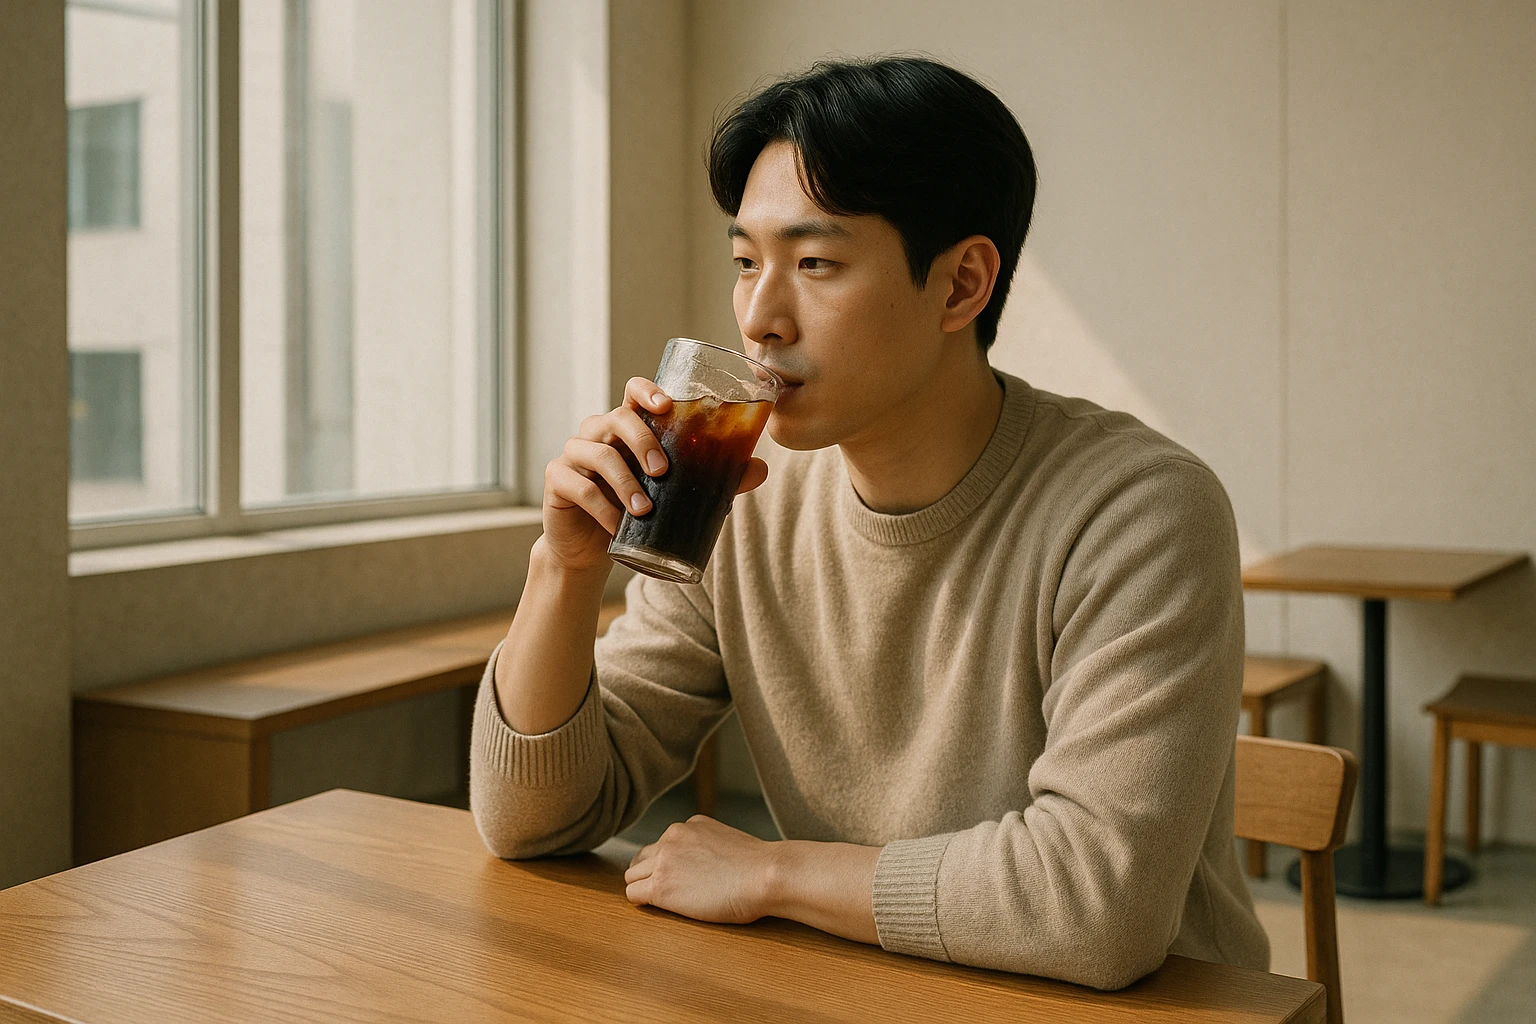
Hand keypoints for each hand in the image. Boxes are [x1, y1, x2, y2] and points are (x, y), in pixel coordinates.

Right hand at [541, 377, 769, 574]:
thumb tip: (760, 469)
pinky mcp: (558, 481)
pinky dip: (601, 507)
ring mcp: (575, 454)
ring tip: (645, 509)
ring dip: (624, 481)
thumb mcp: (675, 494)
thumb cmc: (637, 511)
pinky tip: (617, 525)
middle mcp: (598, 433)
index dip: (646, 391)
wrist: (592, 549)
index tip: (665, 404)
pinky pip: (579, 487)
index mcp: (627, 427)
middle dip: (642, 440)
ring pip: (598, 453)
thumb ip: (713, 480)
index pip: (632, 392)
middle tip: (663, 470)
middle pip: (616, 418)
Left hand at [624, 815, 777, 924]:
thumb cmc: (758, 868)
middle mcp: (672, 836)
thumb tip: (706, 866)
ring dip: (644, 888)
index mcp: (690, 825)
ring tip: (664, 903)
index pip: (663, 844)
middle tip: (667, 893)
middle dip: (650, 874)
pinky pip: (633, 893)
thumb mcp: (729, 843)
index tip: (679, 878)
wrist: (764, 875)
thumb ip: (709, 848)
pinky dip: (642, 902)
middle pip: (643, 857)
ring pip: (633, 875)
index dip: (668, 864)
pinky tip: (657, 909)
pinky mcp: (660, 885)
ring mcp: (664, 860)